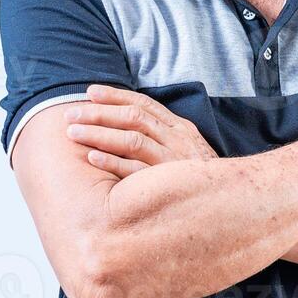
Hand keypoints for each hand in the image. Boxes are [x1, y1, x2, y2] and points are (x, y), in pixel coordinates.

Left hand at [65, 83, 217, 177]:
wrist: (227, 204)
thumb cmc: (195, 176)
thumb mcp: (185, 147)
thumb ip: (161, 134)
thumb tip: (124, 121)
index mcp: (179, 128)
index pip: (144, 104)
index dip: (115, 96)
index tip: (89, 93)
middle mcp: (177, 140)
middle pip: (133, 119)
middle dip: (99, 114)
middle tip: (70, 115)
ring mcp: (173, 162)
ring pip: (132, 141)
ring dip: (99, 134)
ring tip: (73, 133)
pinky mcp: (167, 185)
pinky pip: (136, 171)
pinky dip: (113, 163)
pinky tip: (92, 158)